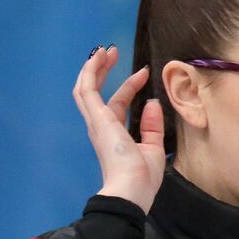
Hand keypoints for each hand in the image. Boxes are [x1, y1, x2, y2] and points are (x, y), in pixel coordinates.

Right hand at [75, 45, 165, 213]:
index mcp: (113, 133)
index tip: (144, 74)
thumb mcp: (152, 147)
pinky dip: (91, 71)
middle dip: (103, 71)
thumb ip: (151, 126)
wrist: (131, 189)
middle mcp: (100, 126)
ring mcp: (96, 122)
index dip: (129, 87)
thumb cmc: (142, 176)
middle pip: (96, 92)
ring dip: (93, 67)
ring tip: (104, 50)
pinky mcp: (96, 118)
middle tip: (113, 52)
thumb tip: (153, 103)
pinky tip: (99, 57)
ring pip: (85, 88)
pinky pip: (86, 89)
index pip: (118, 104)